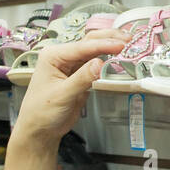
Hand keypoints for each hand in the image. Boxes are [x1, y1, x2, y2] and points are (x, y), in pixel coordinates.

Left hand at [11, 30, 126, 144]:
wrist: (41, 130)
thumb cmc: (41, 112)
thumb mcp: (62, 95)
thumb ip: (82, 78)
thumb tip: (99, 63)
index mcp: (52, 56)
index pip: (82, 46)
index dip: (103, 45)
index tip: (120, 45)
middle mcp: (62, 57)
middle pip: (90, 41)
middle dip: (109, 39)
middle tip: (128, 39)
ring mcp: (72, 65)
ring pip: (95, 51)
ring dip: (110, 47)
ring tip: (128, 45)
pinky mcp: (80, 75)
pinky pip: (96, 63)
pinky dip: (108, 60)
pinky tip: (118, 58)